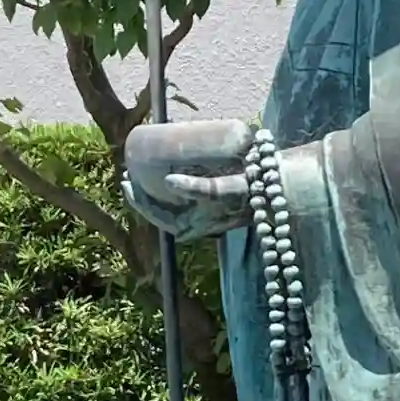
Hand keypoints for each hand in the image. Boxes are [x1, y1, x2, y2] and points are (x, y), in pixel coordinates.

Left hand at [123, 118, 256, 238]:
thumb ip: (196, 187)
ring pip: (167, 208)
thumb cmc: (247, 193)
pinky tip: (165, 178)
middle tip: (128, 175)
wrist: (273, 194)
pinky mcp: (207, 211)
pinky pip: (178, 204)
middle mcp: (193, 225)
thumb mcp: (221, 190)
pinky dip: (168, 192)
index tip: (126, 179)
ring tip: (141, 175)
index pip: (154, 214)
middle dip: (142, 195)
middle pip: (158, 212)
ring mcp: (200, 219)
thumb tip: (168, 181)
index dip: (138, 199)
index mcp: (191, 226)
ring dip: (153, 193)